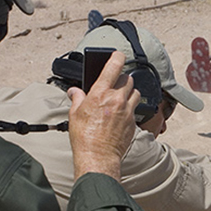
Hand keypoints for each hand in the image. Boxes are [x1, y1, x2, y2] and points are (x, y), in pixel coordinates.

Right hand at [66, 51, 140, 180]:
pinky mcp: (133, 122)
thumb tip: (74, 92)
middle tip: (114, 83)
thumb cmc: (84, 137)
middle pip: (127, 79)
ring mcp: (127, 111)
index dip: (117, 57)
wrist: (98, 156)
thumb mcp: (74, 114)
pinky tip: (121, 113)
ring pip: (135, 92)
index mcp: (100, 93)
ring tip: (120, 97)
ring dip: (129, 92)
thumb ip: (77, 98)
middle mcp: (116, 99)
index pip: (113, 67)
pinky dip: (130, 107)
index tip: (118, 55)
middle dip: (122, 78)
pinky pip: (135, 108)